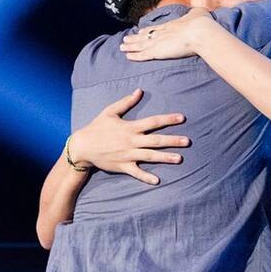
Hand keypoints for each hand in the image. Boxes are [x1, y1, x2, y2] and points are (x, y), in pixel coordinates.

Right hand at [68, 89, 188, 184]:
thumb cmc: (96, 127)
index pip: (153, 122)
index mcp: (130, 127)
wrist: (82, 146)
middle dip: (172, 140)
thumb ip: (126, 102)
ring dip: (165, 157)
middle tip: (188, 141)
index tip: (182, 118)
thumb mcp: (110, 112)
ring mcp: (127, 155)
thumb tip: (139, 91)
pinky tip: (157, 180)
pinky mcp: (122, 166)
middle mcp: (131, 141)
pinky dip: (146, 177)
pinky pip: (136, 172)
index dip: (168, 119)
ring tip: (179, 158)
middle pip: (156, 140)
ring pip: (150, 156)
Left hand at [120, 7, 218, 60]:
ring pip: (140, 45)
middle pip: (145, 36)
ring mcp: (158, 42)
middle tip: (126, 39)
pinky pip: (143, 55)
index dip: (147, 31)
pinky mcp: (158, 51)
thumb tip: (200, 12)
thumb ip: (197, 14)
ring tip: (122, 46)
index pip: (156, 29)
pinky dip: (135, 56)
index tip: (140, 31)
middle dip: (135, 38)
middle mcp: (162, 32)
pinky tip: (127, 56)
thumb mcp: (199, 13)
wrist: (199, 31)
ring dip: (130, 46)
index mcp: (171, 25)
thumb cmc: (202, 23)